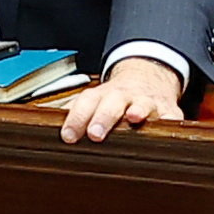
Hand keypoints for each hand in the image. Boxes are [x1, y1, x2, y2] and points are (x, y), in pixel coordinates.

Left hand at [58, 52, 183, 143]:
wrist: (149, 77)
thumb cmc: (116, 98)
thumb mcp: (94, 101)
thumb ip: (74, 114)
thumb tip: (43, 127)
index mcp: (102, 96)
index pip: (85, 103)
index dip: (76, 118)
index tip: (68, 136)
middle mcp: (123, 96)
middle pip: (112, 103)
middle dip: (104, 116)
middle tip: (95, 133)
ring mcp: (146, 101)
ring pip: (142, 104)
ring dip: (138, 110)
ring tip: (134, 117)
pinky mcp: (167, 109)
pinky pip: (170, 114)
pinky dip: (169, 118)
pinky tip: (166, 123)